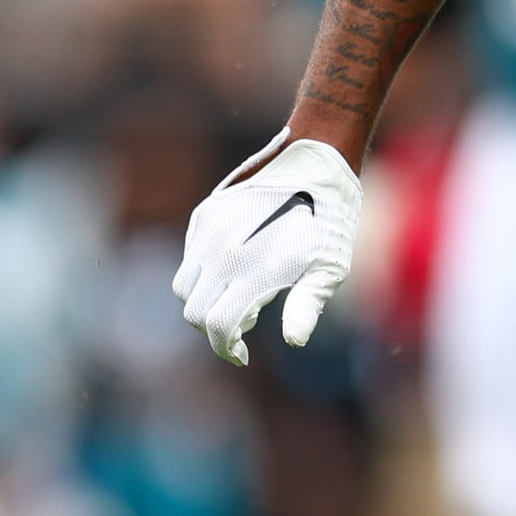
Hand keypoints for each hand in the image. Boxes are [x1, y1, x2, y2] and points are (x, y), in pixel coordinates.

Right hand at [174, 129, 363, 365]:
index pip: (219, 325)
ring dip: (204, 301)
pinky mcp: (205, 214)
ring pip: (184, 286)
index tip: (242, 355)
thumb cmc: (332, 221)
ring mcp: (210, 231)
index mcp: (256, 269)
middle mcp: (224, 251)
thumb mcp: (331, 267)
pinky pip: (189, 257)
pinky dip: (203, 274)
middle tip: (246, 323)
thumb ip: (307, 305)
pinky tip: (235, 268)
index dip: (227, 348)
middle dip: (215, 328)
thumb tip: (293, 341)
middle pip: (194, 311)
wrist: (317, 161)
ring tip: (240, 296)